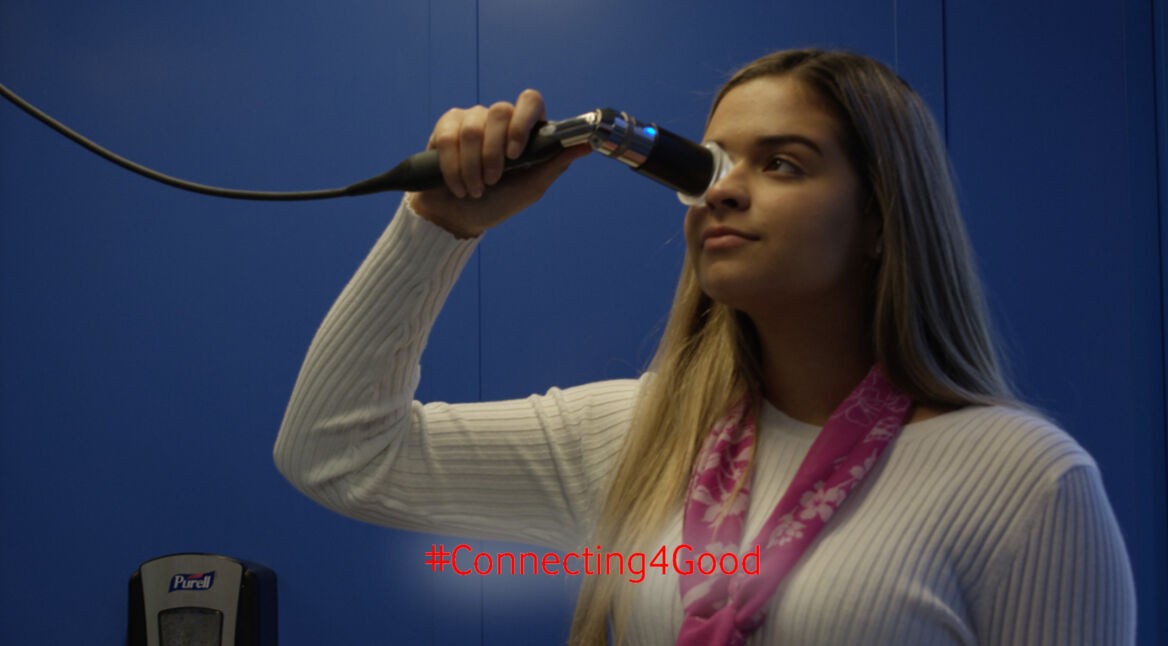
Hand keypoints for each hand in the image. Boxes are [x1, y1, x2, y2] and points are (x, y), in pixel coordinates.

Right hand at [407, 89, 590, 238]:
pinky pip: (448, 137)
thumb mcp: (530, 188)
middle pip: (499, 111)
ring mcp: (472, 119)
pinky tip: (456, 184)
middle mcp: (499, 119)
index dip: (522, 123)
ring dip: (472, 167)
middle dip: (493, 153)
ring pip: (472, 128)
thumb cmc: (498, 203)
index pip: (530, 101)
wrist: (458, 218)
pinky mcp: (446, 126)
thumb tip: (587, 145)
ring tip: (474, 190)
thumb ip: (555, 165)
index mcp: (524, 129)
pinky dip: (452, 167)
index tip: (515, 154)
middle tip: (492, 181)